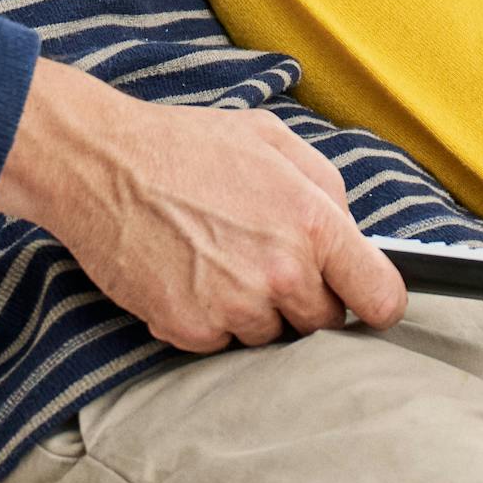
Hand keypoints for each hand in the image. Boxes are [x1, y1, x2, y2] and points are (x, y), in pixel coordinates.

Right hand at [0, 57, 407, 350]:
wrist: (101, 164)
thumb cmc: (187, 146)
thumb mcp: (272, 139)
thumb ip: (325, 189)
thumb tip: (351, 234)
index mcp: (312, 223)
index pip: (381, 297)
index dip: (377, 304)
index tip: (366, 303)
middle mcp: (281, 273)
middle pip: (324, 323)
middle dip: (303, 297)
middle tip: (262, 258)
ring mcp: (235, 307)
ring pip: (270, 336)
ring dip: (253, 310)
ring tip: (216, 258)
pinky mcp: (191, 330)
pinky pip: (221, 343)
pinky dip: (208, 318)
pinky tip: (187, 275)